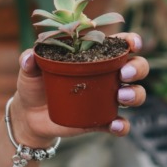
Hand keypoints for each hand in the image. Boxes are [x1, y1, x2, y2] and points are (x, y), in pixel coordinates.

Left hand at [13, 33, 148, 143]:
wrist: (29, 115)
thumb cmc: (35, 84)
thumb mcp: (30, 69)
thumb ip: (30, 59)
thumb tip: (30, 57)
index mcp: (95, 56)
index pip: (119, 45)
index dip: (132, 41)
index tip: (133, 43)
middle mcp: (108, 75)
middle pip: (136, 67)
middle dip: (137, 68)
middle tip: (124, 73)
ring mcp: (107, 99)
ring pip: (135, 94)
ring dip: (135, 94)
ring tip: (122, 96)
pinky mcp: (102, 121)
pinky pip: (119, 124)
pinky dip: (122, 126)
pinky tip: (115, 125)